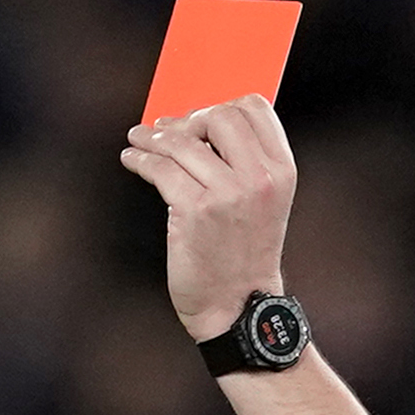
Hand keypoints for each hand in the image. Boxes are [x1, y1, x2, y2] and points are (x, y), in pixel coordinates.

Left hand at [117, 96, 299, 343]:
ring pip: (182, 141)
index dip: (221, 106)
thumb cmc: (243, 254)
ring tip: (139, 140)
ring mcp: (228, 194)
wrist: (238, 308)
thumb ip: (243, 161)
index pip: (255, 108)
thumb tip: (194, 120)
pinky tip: (132, 159)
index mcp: (282, 172)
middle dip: (188, 119)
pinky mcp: (195, 211)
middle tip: (167, 131)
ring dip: (152, 138)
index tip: (198, 120)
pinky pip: (160, 168)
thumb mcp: (262, 202)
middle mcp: (260, 179)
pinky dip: (139, 159)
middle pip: (219, 114)